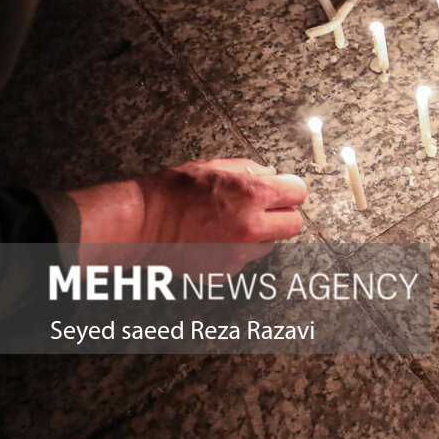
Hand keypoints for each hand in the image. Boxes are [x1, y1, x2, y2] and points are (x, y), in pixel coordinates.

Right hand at [69, 158, 306, 274]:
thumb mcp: (211, 166)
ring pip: (271, 243)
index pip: (298, 192)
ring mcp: (239, 253)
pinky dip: (237, 250)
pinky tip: (215, 239)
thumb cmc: (170, 193)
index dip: (289, 188)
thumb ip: (247, 169)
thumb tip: (271, 174)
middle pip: (294, 224)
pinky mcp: (226, 271)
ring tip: (231, 224)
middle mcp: (251, 227)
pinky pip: (245, 259)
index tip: (282, 189)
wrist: (140, 227)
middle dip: (282, 214)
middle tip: (264, 208)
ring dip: (260, 234)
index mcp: (252, 195)